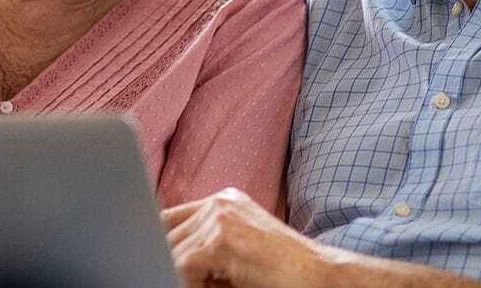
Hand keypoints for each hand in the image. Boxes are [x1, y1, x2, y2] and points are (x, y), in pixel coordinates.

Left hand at [161, 187, 328, 287]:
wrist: (323, 278)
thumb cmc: (283, 275)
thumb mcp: (237, 253)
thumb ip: (203, 247)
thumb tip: (162, 259)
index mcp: (225, 201)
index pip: (170, 218)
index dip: (162, 243)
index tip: (157, 261)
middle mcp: (221, 202)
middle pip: (167, 233)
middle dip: (170, 261)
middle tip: (187, 279)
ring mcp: (221, 218)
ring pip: (171, 250)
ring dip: (180, 274)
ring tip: (211, 284)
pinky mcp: (222, 240)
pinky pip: (182, 266)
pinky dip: (188, 282)